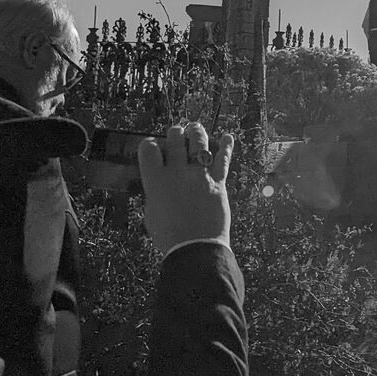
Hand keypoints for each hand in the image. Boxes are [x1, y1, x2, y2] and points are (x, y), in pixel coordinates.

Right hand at [138, 121, 233, 255]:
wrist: (195, 247)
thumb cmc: (169, 235)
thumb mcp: (152, 212)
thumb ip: (155, 193)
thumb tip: (159, 183)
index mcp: (156, 181)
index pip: (148, 149)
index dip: (149, 145)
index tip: (152, 146)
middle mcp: (177, 172)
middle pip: (174, 140)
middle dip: (174, 133)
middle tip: (176, 133)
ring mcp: (199, 175)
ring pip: (199, 143)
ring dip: (197, 132)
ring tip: (195, 128)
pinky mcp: (218, 182)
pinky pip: (224, 159)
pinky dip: (226, 146)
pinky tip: (228, 137)